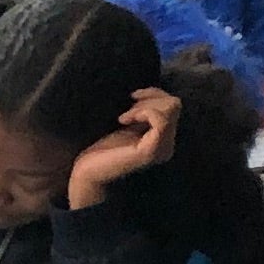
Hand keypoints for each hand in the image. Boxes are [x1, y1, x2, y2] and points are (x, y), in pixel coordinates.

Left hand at [65, 86, 182, 207]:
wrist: (88, 171)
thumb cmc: (103, 148)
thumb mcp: (129, 124)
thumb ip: (144, 113)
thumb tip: (154, 92)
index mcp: (164, 139)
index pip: (174, 105)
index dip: (154, 93)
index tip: (132, 97)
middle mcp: (168, 145)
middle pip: (175, 104)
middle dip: (150, 98)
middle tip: (128, 110)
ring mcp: (162, 149)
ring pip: (171, 109)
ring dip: (144, 106)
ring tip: (125, 117)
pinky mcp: (151, 151)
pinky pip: (161, 121)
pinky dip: (143, 113)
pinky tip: (124, 121)